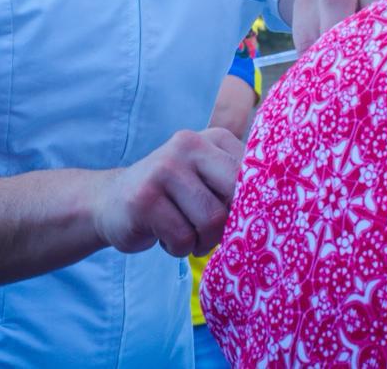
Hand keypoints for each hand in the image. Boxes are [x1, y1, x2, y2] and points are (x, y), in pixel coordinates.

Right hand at [93, 128, 242, 257]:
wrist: (112, 201)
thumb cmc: (173, 196)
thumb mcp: (206, 179)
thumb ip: (236, 185)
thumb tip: (275, 210)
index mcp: (213, 138)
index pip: (252, 173)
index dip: (252, 205)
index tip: (239, 219)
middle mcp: (188, 144)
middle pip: (235, 195)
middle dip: (228, 225)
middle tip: (213, 233)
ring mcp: (164, 169)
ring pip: (211, 221)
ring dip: (202, 242)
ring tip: (186, 235)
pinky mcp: (144, 199)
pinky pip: (183, 238)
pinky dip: (179, 248)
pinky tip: (165, 236)